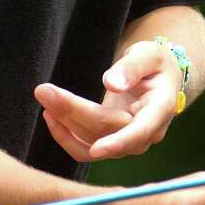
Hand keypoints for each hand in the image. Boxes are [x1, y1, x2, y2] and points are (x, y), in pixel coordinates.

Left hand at [35, 40, 182, 161]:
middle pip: (106, 131)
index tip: (96, 150)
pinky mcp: (112, 144)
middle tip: (43, 90)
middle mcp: (147, 133)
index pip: (140, 132)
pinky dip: (65, 136)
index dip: (118, 143)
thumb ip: (131, 67)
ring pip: (91, 143)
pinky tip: (50, 115)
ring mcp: (129, 142)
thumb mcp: (148, 54)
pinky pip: (85, 149)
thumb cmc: (154, 62)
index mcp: (160, 109)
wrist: (158, 77)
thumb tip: (112, 84)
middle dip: (73, 112)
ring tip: (45, 96)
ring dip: (64, 123)